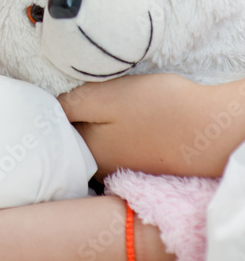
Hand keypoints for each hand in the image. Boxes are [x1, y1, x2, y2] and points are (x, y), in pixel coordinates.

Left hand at [58, 73, 244, 177]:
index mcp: (87, 152)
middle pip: (73, 139)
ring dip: (92, 124)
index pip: (54, 131)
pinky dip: (114, 130)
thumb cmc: (157, 109)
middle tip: (74, 92)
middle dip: (69, 119)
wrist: (211, 130)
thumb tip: (49, 110)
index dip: (50, 109)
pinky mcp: (143, 160)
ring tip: (99, 100)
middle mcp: (102, 168)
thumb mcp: (104, 97)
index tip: (51, 92)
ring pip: (95, 141)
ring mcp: (124, 167)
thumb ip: (71, 104)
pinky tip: (122, 115)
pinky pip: (117, 144)